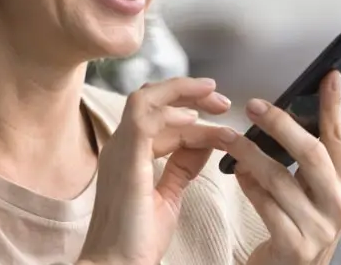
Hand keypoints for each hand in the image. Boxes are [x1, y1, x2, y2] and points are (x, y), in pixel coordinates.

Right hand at [78, 77, 238, 264]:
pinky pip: (145, 117)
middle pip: (151, 99)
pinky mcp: (126, 158)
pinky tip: (196, 120)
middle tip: (222, 101)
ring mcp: (120, 150)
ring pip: (147, 99)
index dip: (192, 115)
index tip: (223, 120)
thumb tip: (206, 142)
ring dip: (184, 95)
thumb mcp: (168, 195)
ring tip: (216, 101)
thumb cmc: (136, 240)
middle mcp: (120, 147)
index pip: (160, 119)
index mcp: (128, 155)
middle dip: (188, 94)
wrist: (118, 264)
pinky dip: (173, 112)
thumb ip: (183, 167)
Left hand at [226, 71, 340, 264]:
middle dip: (281, 125)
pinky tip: (238, 173)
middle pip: (312, 153)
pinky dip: (248, 185)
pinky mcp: (293, 244)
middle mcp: (340, 205)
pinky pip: (264, 205)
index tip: (329, 75)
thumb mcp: (325, 184)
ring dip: (250, 153)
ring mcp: (319, 227)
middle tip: (254, 105)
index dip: (334, 104)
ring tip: (228, 137)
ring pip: (279, 178)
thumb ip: (335, 143)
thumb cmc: (306, 219)